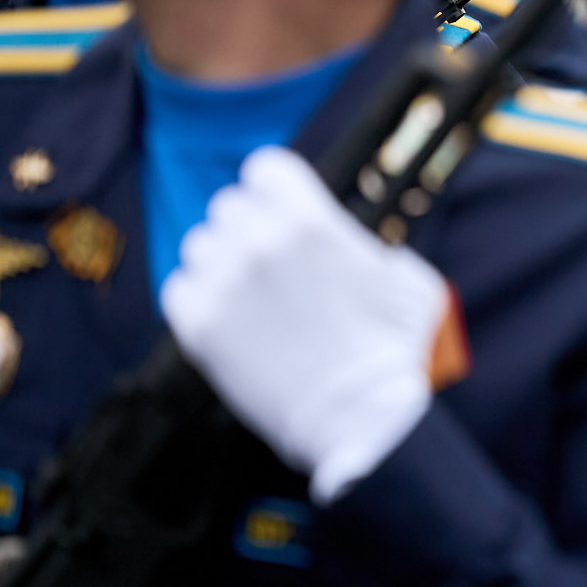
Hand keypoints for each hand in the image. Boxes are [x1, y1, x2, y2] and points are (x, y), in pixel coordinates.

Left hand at [162, 146, 450, 504]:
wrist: (360, 418)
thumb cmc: (392, 351)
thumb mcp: (408, 279)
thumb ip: (372, 246)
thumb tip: (350, 242)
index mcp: (311, 220)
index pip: (263, 169)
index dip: (275, 192)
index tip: (282, 213)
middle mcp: (261, 242)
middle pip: (228, 207)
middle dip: (249, 230)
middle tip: (271, 266)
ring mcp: (225, 283)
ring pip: (199, 246)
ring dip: (222, 264)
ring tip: (252, 298)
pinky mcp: (199, 325)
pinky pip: (178, 288)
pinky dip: (199, 301)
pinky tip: (231, 320)